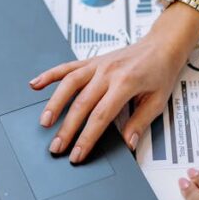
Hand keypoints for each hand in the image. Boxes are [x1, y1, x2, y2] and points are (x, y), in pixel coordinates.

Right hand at [29, 4, 198, 162]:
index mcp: (125, 83)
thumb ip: (140, 122)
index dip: (86, 137)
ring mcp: (98, 65)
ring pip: (69, 84)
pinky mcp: (92, 60)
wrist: (162, 45)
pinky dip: (50, 75)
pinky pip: (67, 67)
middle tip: (56, 148)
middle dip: (67, 129)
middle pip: (81, 104)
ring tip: (44, 122)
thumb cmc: (161, 71)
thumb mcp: (157, 101)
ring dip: (54, 104)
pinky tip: (36, 84)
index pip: (100, 116)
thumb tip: (127, 143)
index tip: (77, 154)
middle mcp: (108, 72)